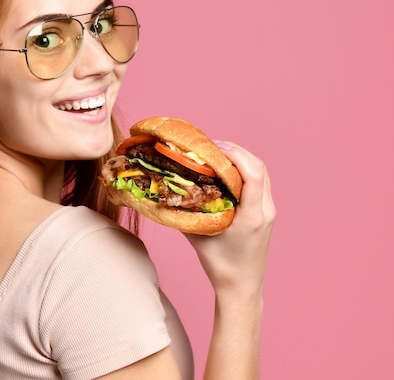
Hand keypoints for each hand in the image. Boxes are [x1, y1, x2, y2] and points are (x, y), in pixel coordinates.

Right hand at [184, 141, 275, 299]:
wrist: (242, 288)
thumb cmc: (220, 267)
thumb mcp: (197, 237)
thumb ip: (184, 213)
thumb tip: (165, 190)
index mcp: (251, 217)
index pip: (253, 174)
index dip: (235, 155)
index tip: (213, 148)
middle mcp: (265, 211)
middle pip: (259, 167)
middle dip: (235, 151)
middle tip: (211, 147)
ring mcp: (269, 211)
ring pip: (262, 172)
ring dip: (241, 159)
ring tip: (216, 155)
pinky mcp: (266, 212)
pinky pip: (259, 182)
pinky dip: (244, 170)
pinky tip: (225, 172)